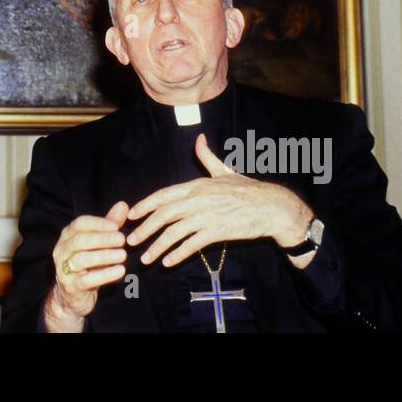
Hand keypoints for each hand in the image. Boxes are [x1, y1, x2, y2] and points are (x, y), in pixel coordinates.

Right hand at [43, 201, 129, 330]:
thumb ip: (109, 225)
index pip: (80, 224)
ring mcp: (64, 269)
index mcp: (67, 236)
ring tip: (123, 255)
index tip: (116, 226)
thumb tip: (123, 205)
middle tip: (122, 239)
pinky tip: (120, 271)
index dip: (98, 223)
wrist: (71, 296)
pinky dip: (104, 275)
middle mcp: (62, 250)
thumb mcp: (97, 244)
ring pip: (82, 259)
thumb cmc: (86, 265)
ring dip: (104, 256)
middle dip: (102, 239)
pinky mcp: (71, 287)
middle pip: (80, 240)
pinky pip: (86, 280)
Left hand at [125, 134, 312, 267]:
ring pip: (174, 232)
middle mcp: (198, 199)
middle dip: (144, 228)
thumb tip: (199, 139)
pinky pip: (192, 245)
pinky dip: (178, 254)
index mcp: (196, 185)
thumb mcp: (224, 170)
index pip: (164, 195)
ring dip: (157, 246)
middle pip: (164, 215)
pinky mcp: (217, 231)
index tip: (132, 215)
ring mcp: (207, 216)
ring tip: (145, 258)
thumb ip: (207, 157)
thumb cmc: (248, 189)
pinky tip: (168, 263)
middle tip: (130, 240)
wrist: (271, 206)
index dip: (145, 205)